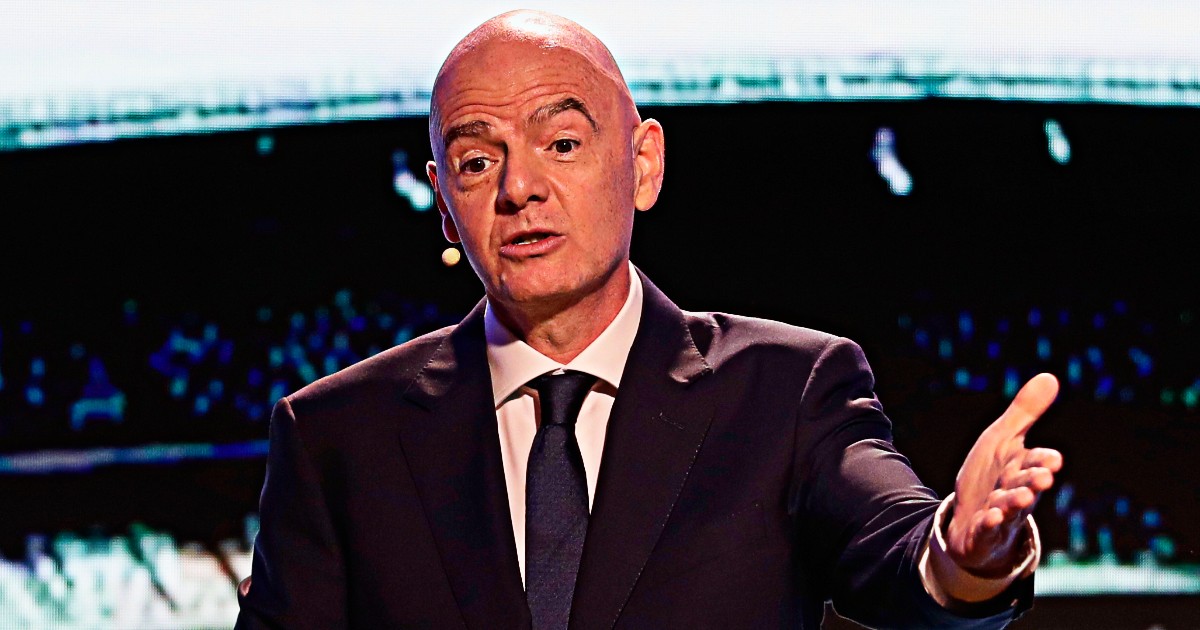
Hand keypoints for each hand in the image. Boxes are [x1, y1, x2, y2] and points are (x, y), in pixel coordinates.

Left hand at [946, 373, 1063, 575]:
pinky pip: (987, 529)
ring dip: (1014, 503)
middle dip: (1034, 481)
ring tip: (1020, 497)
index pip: (1035, 462)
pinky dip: (989, 524)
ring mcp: (1001, 515)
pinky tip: (988, 518)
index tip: (1052, 458)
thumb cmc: (991, 477)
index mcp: (1021, 468)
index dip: (1043, 461)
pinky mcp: (983, 532)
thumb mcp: (1003, 440)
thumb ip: (1025, 413)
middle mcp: (1015, 492)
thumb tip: (1050, 376)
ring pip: (1010, 509)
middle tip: (1043, 477)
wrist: (970, 519)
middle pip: (1027, 485)